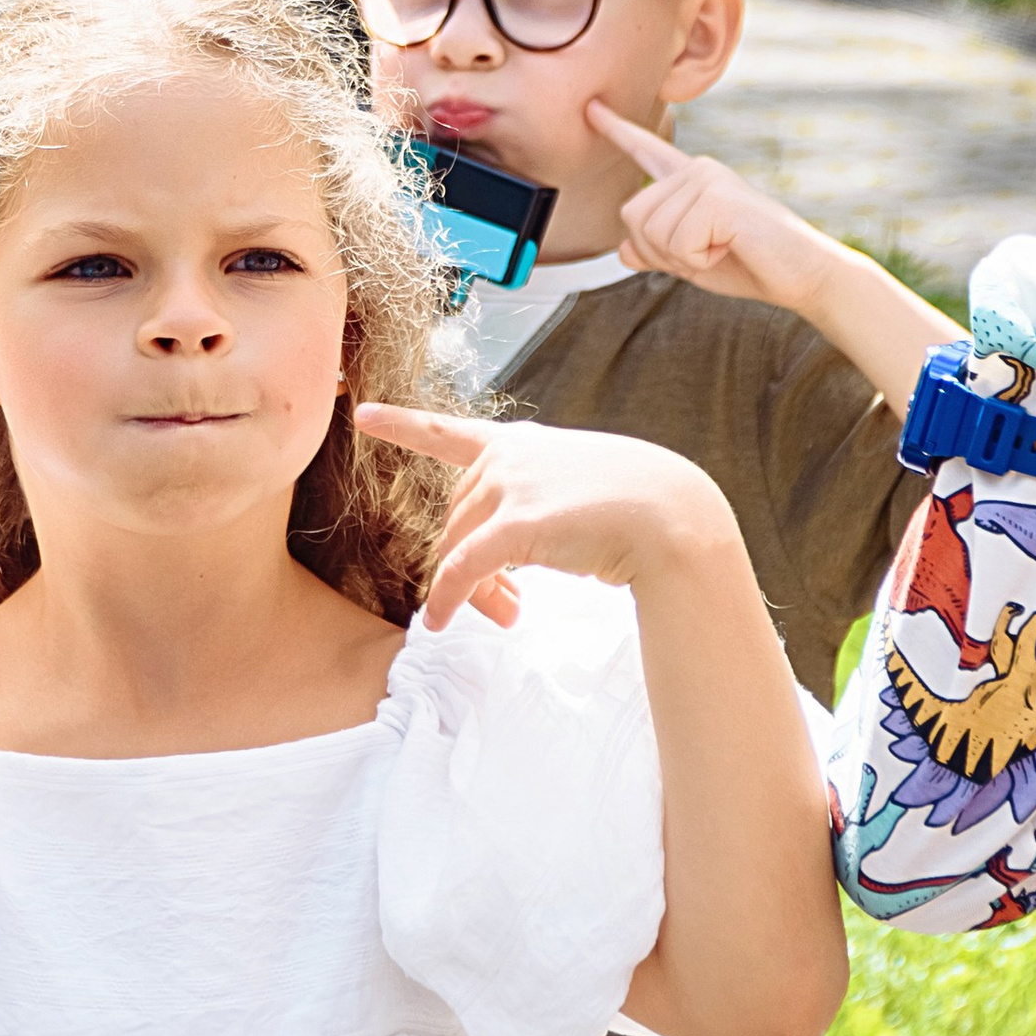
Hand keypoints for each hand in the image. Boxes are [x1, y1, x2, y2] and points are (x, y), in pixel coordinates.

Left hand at [358, 404, 735, 631]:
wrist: (673, 515)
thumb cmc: (640, 505)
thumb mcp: (582, 486)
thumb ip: (539, 501)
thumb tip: (506, 555)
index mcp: (523, 444)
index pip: (450, 432)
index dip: (403, 424)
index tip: (362, 414)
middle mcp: (508, 458)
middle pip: (455, 519)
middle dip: (467, 565)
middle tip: (503, 608)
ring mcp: (510, 487)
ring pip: (458, 548)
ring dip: (473, 591)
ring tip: (507, 616)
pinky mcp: (516, 524)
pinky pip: (461, 569)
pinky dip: (447, 598)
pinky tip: (439, 622)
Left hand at [590, 105, 835, 304]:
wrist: (803, 275)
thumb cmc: (753, 265)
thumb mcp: (693, 261)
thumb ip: (659, 251)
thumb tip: (622, 250)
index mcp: (691, 181)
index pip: (647, 152)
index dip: (616, 131)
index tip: (591, 108)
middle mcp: (697, 170)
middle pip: (632, 216)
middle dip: (661, 252)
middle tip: (709, 253)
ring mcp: (707, 179)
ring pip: (651, 233)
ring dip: (684, 259)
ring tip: (723, 249)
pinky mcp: (718, 197)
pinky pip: (677, 244)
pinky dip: (699, 262)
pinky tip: (730, 249)